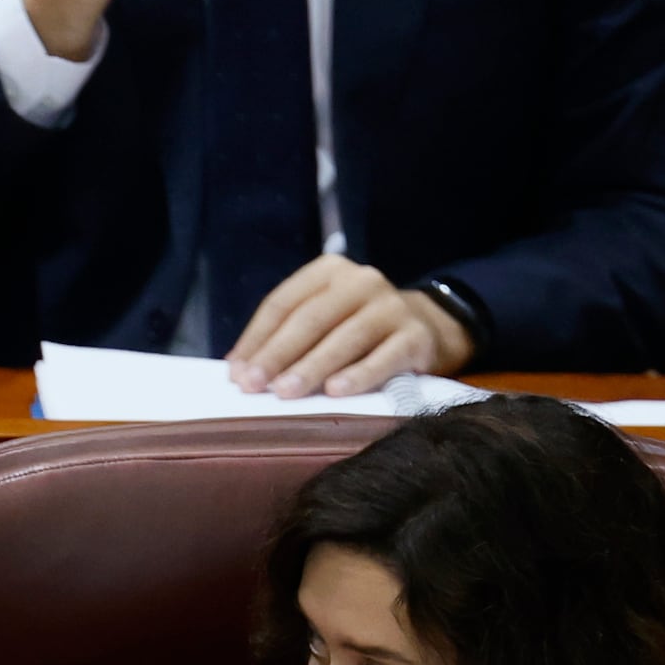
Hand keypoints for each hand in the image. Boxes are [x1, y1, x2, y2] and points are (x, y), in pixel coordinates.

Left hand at [223, 257, 471, 398]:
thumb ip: (284, 337)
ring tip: (285, 392)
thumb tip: (238, 371)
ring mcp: (392, 306)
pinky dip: (359, 375)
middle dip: (278, 354)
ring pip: (345, 338)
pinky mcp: (416, 336)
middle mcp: (361, 281)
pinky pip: (384, 357)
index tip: (236, 373)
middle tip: (253, 386)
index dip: (256, 339)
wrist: (427, 328)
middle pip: (311, 319)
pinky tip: (336, 392)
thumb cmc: (358, 329)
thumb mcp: (323, 320)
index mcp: (328, 271)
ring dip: (312, 367)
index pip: (283, 303)